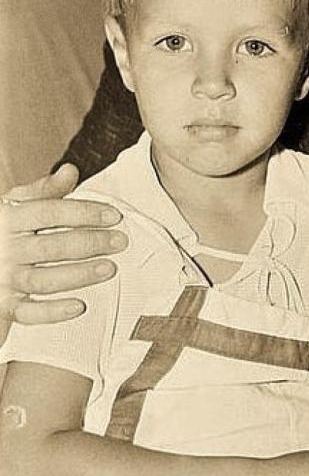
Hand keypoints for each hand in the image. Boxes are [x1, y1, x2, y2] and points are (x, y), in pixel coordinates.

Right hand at [1, 164, 126, 334]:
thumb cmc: (0, 234)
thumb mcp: (13, 207)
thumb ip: (42, 192)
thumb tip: (70, 171)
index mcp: (7, 220)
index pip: (48, 211)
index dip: (83, 213)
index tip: (114, 216)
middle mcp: (3, 249)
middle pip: (50, 246)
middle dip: (89, 243)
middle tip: (120, 242)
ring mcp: (2, 278)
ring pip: (42, 280)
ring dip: (78, 275)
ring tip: (110, 269)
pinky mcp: (4, 306)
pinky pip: (28, 313)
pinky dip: (53, 312)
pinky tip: (80, 306)